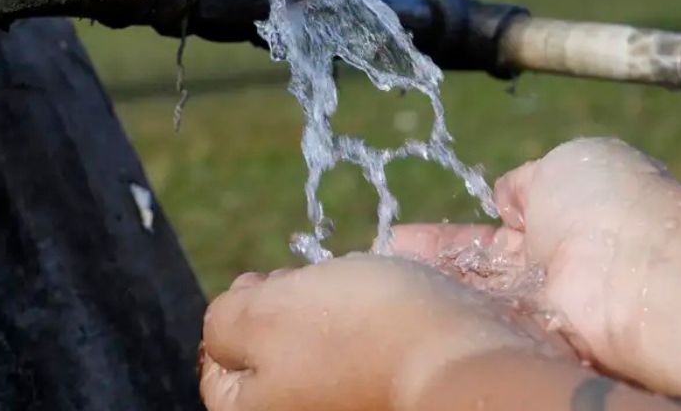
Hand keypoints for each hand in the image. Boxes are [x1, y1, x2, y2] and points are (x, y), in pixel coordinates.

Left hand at [199, 254, 567, 410]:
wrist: (462, 358)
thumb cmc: (356, 334)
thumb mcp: (261, 315)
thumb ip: (223, 320)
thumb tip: (225, 324)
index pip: (218, 367)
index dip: (236, 311)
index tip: (264, 282)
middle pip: (274, 354)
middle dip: (288, 307)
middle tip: (313, 284)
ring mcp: (352, 403)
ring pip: (323, 346)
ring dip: (334, 310)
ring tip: (358, 290)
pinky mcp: (392, 391)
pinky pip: (369, 350)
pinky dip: (374, 322)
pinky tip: (391, 304)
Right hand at [393, 137, 680, 383]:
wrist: (644, 270)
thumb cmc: (612, 204)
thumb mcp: (565, 164)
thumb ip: (528, 181)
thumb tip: (506, 192)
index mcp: (560, 219)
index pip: (491, 235)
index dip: (446, 238)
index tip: (401, 238)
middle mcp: (549, 271)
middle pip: (476, 274)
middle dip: (428, 269)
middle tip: (379, 265)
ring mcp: (541, 311)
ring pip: (474, 302)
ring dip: (430, 292)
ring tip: (377, 287)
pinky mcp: (536, 346)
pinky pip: (483, 330)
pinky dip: (447, 320)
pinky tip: (403, 313)